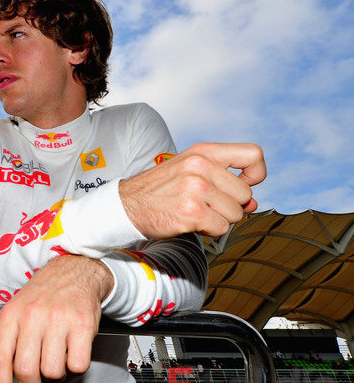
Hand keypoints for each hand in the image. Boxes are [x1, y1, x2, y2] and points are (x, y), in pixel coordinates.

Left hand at [0, 255, 112, 382]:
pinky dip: (76, 366)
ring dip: (56, 375)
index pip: (0, 359)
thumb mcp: (17, 310)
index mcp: (11, 315)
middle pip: (25, 371)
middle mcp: (32, 316)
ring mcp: (58, 319)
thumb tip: (3, 379)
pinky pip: (77, 364)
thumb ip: (9, 341)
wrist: (75, 270)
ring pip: (52, 371)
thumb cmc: (44, 295)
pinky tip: (73, 350)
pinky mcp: (83, 324)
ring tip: (57, 360)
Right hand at [120, 142, 265, 238]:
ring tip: (195, 212)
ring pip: (235, 213)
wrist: (126, 205)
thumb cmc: (159, 189)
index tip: (243, 184)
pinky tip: (190, 222)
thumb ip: (223, 181)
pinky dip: (209, 231)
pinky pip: (221, 228)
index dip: (256, 174)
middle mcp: (201, 167)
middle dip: (231, 205)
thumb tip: (253, 203)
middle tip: (207, 205)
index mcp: (203, 152)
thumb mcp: (190, 171)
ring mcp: (196, 189)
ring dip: (219, 219)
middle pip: (246, 193)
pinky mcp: (191, 212)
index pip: (253, 154)